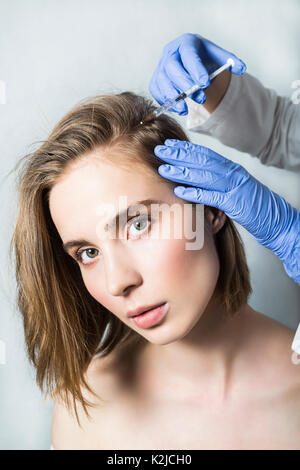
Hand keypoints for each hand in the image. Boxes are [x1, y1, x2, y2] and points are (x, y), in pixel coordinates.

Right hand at [149, 33, 245, 114]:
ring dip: (173, 97)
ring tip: (186, 108)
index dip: (196, 69)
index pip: (188, 55)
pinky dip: (166, 103)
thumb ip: (230, 61)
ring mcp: (161, 66)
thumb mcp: (218, 57)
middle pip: (172, 68)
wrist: (192, 63)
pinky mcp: (157, 80)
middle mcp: (170, 52)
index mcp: (186, 43)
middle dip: (185, 84)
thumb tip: (241, 68)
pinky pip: (157, 92)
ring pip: (161, 81)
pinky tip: (180, 110)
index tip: (205, 83)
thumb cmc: (205, 59)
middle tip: (200, 98)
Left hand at [154, 139, 299, 281]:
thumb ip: (220, 183)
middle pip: (202, 161)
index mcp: (232, 169)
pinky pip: (211, 196)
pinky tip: (179, 190)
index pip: (206, 155)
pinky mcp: (235, 203)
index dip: (186, 149)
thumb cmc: (256, 207)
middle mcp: (233, 174)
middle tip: (160, 151)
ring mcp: (234, 187)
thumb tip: (198, 180)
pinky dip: (194, 193)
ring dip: (181, 171)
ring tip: (163, 168)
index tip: (170, 147)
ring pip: (204, 175)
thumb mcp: (236, 190)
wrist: (277, 220)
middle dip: (179, 155)